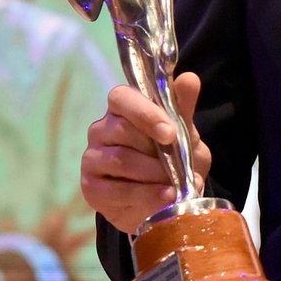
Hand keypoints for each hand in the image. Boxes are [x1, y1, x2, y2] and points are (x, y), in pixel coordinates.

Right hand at [81, 75, 210, 234]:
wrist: (164, 202)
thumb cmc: (172, 160)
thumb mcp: (185, 136)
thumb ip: (184, 109)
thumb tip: (189, 78)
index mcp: (123, 108)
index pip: (122, 97)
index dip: (145, 113)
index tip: (170, 133)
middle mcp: (102, 129)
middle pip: (120, 129)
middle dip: (154, 149)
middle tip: (178, 166)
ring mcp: (93, 157)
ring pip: (119, 159)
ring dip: (152, 174)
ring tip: (176, 186)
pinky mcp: (91, 187)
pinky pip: (115, 190)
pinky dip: (145, 195)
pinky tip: (165, 198)